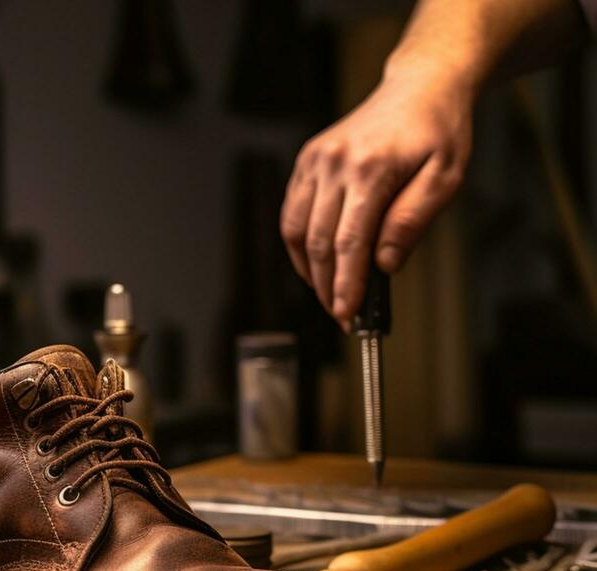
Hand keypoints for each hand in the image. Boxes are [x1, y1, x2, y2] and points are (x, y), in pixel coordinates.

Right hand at [280, 65, 473, 326]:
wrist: (420, 87)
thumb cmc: (438, 131)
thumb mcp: (446, 177)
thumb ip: (412, 220)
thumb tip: (383, 264)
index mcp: (371, 168)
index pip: (349, 241)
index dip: (345, 284)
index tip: (346, 314)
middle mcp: (334, 163)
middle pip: (317, 241)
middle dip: (327, 285)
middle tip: (340, 314)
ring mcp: (315, 160)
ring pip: (295, 231)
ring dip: (308, 270)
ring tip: (327, 292)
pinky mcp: (306, 161)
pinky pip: (291, 213)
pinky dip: (298, 245)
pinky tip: (315, 263)